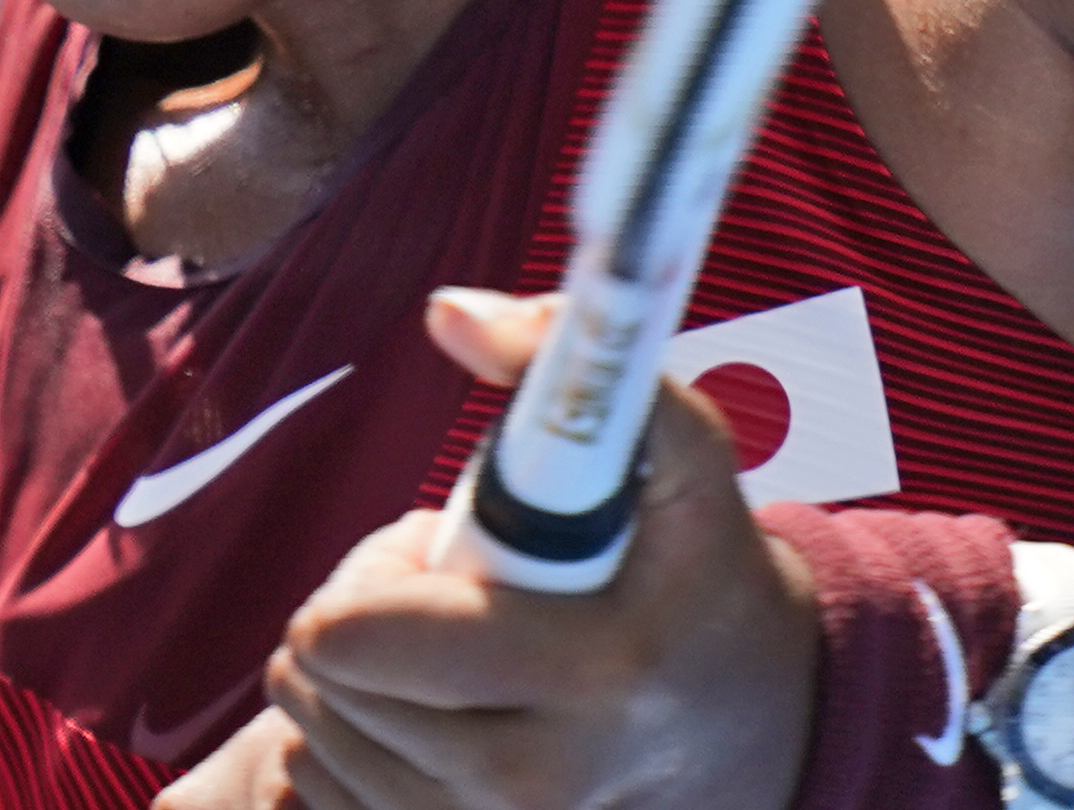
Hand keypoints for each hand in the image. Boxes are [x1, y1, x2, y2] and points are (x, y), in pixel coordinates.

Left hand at [153, 287, 821, 809]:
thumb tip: (449, 312)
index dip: (365, 580)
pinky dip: (345, 750)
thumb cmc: (696, 570)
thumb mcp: (677, 456)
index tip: (428, 555)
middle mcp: (536, 776)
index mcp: (587, 668)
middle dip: (354, 622)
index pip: (361, 641)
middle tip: (435, 598)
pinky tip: (417, 716)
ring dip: (353, 687)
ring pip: (315, 747)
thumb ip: (572, 368)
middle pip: (324, 690)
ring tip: (440, 656)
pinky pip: (323, 800)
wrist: (757, 722)